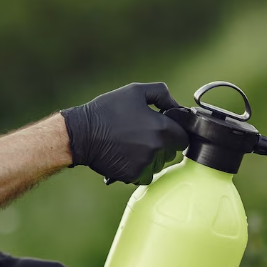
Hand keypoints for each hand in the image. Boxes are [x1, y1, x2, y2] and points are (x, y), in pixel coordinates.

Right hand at [61, 82, 189, 184]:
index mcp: (162, 129)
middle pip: (171, 152)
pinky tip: (126, 156)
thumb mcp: (135, 91)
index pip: (184, 138)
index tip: (164, 129)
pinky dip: (139, 168)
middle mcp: (157, 149)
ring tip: (133, 145)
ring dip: (152, 157)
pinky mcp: (133, 175)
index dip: (175, 132)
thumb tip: (176, 106)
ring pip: (159, 165)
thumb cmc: (107, 110)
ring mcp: (146, 164)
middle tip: (143, 135)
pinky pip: (145, 174)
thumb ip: (162, 94)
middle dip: (163, 145)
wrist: (82, 134)